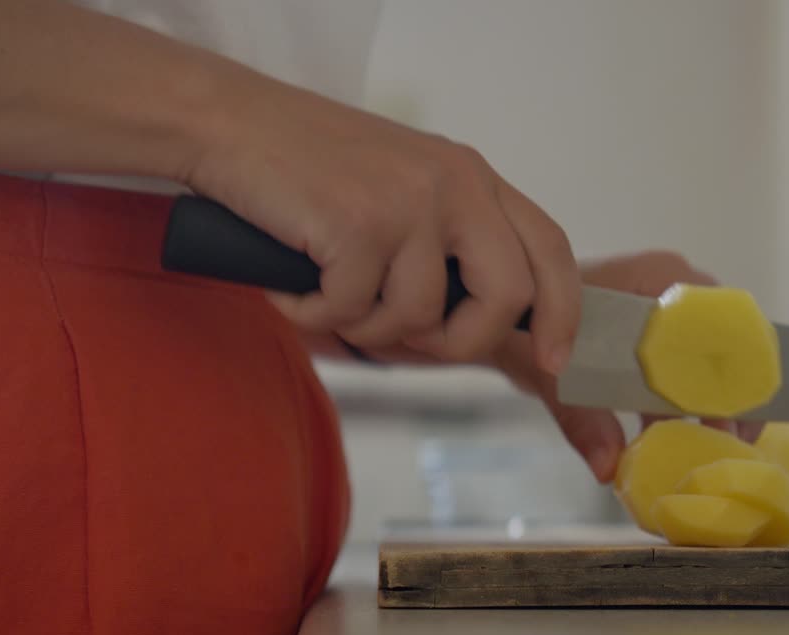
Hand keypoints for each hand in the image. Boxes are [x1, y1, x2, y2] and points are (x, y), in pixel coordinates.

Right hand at [186, 76, 579, 372]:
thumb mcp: (403, 189)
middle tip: (411, 346)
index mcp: (473, 178)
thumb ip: (447, 242)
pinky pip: (352, 313)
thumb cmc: (308, 165)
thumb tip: (473, 325)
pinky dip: (314, 314)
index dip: (561, 311)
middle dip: (461, 343)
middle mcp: (454, 185)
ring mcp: (409, 204)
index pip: (550, 249)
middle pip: (507, 298)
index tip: (551, 358)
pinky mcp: (358, 226)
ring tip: (326, 291)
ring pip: (418, 318)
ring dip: (365, 326)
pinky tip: (292, 283)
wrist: (228, 122)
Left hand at [492, 251, 765, 483]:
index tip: (732, 428)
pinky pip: (688, 364)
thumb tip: (610, 469)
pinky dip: (686, 401)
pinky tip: (675, 437)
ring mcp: (670, 304)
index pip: (727, 327)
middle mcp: (677, 285)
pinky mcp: (656, 329)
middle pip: (728, 345)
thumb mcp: (553, 376)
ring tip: (707, 450)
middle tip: (727, 448)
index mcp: (663, 280)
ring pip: (711, 358)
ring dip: (709, 404)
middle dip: (729, 400)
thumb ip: (583, 422)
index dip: (735, 380)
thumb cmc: (528, 324)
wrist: (503, 308)